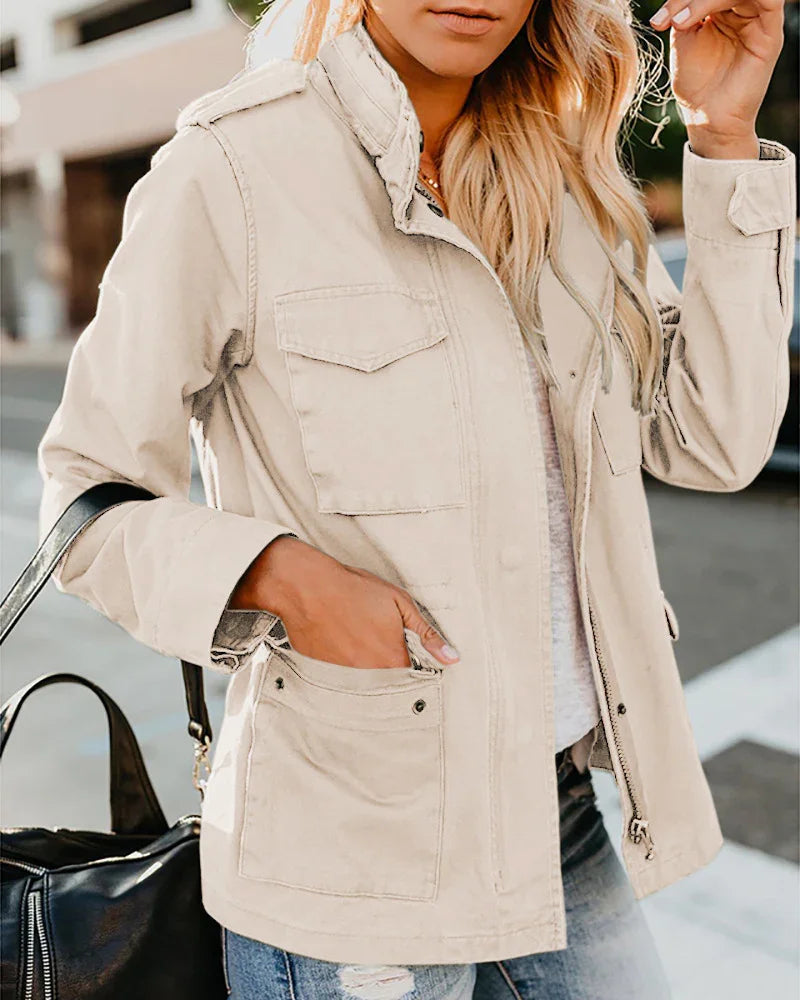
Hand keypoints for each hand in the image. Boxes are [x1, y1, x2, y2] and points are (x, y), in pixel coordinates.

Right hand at [229, 535, 459, 668]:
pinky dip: (347, 670)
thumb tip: (452, 658)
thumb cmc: (354, 590)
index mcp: (393, 660)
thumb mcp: (399, 604)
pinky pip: (344, 682)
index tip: (411, 656)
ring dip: (369, 672)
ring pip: (367, 686)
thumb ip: (427, 634)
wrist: (307, 588)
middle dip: (392, 671)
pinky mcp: (325, 676)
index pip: (415, 679)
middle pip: (391, 685)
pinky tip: (343, 645)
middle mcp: (371, 676)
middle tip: (380, 644)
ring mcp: (346, 679)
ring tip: (360, 642)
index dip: (415, 667)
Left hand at [648, 0, 784, 156]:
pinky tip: (701, 16)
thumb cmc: (696, 85)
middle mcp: (743, 11)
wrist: (708, 118)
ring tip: (679, 22)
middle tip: (667, 19)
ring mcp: (758, 20)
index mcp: (723, 10)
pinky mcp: (770, 32)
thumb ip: (684, 10)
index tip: (657, 20)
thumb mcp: (684, 39)